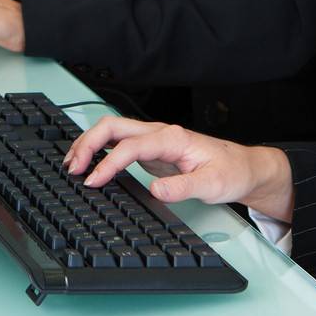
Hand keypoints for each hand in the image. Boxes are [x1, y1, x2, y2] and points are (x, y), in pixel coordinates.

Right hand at [62, 116, 294, 221]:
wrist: (243, 167)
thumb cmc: (230, 172)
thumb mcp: (212, 185)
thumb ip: (183, 188)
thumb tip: (154, 189)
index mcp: (172, 138)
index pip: (129, 146)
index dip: (107, 163)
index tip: (92, 182)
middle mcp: (160, 133)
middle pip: (113, 127)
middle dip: (87, 143)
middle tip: (71, 167)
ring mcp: (154, 139)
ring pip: (113, 131)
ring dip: (89, 143)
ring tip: (71, 164)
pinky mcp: (152, 149)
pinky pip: (118, 142)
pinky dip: (99, 149)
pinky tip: (90, 162)